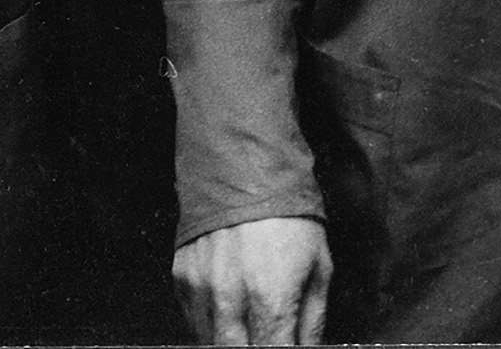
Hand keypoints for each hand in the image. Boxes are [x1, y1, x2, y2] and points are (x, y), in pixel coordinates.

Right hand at [174, 218, 329, 345]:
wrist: (244, 168)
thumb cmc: (287, 215)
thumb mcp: (318, 267)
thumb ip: (313, 320)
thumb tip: (307, 348)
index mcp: (270, 295)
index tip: (284, 345)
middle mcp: (230, 296)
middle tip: (266, 336)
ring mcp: (201, 288)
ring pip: (210, 344)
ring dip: (231, 342)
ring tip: (248, 327)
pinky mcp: (182, 278)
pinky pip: (192, 321)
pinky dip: (210, 326)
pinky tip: (229, 313)